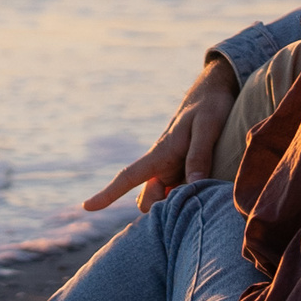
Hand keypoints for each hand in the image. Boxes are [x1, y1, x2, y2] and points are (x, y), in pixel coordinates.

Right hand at [83, 56, 240, 212]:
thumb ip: (199, 155)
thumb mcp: (207, 127)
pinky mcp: (184, 173)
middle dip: (163, 207)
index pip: (128, 177)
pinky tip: (208, 190)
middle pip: (148, 200)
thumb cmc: (209, 106)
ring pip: (164, 201)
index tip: (87, 207)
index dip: (107, 193)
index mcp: (160, 154)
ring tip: (206, 191)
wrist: (214, 92)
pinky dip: (189, 199)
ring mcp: (172, 171)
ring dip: (178, 204)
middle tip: (196, 195)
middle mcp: (162, 166)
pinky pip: (179, 195)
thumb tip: (193, 184)